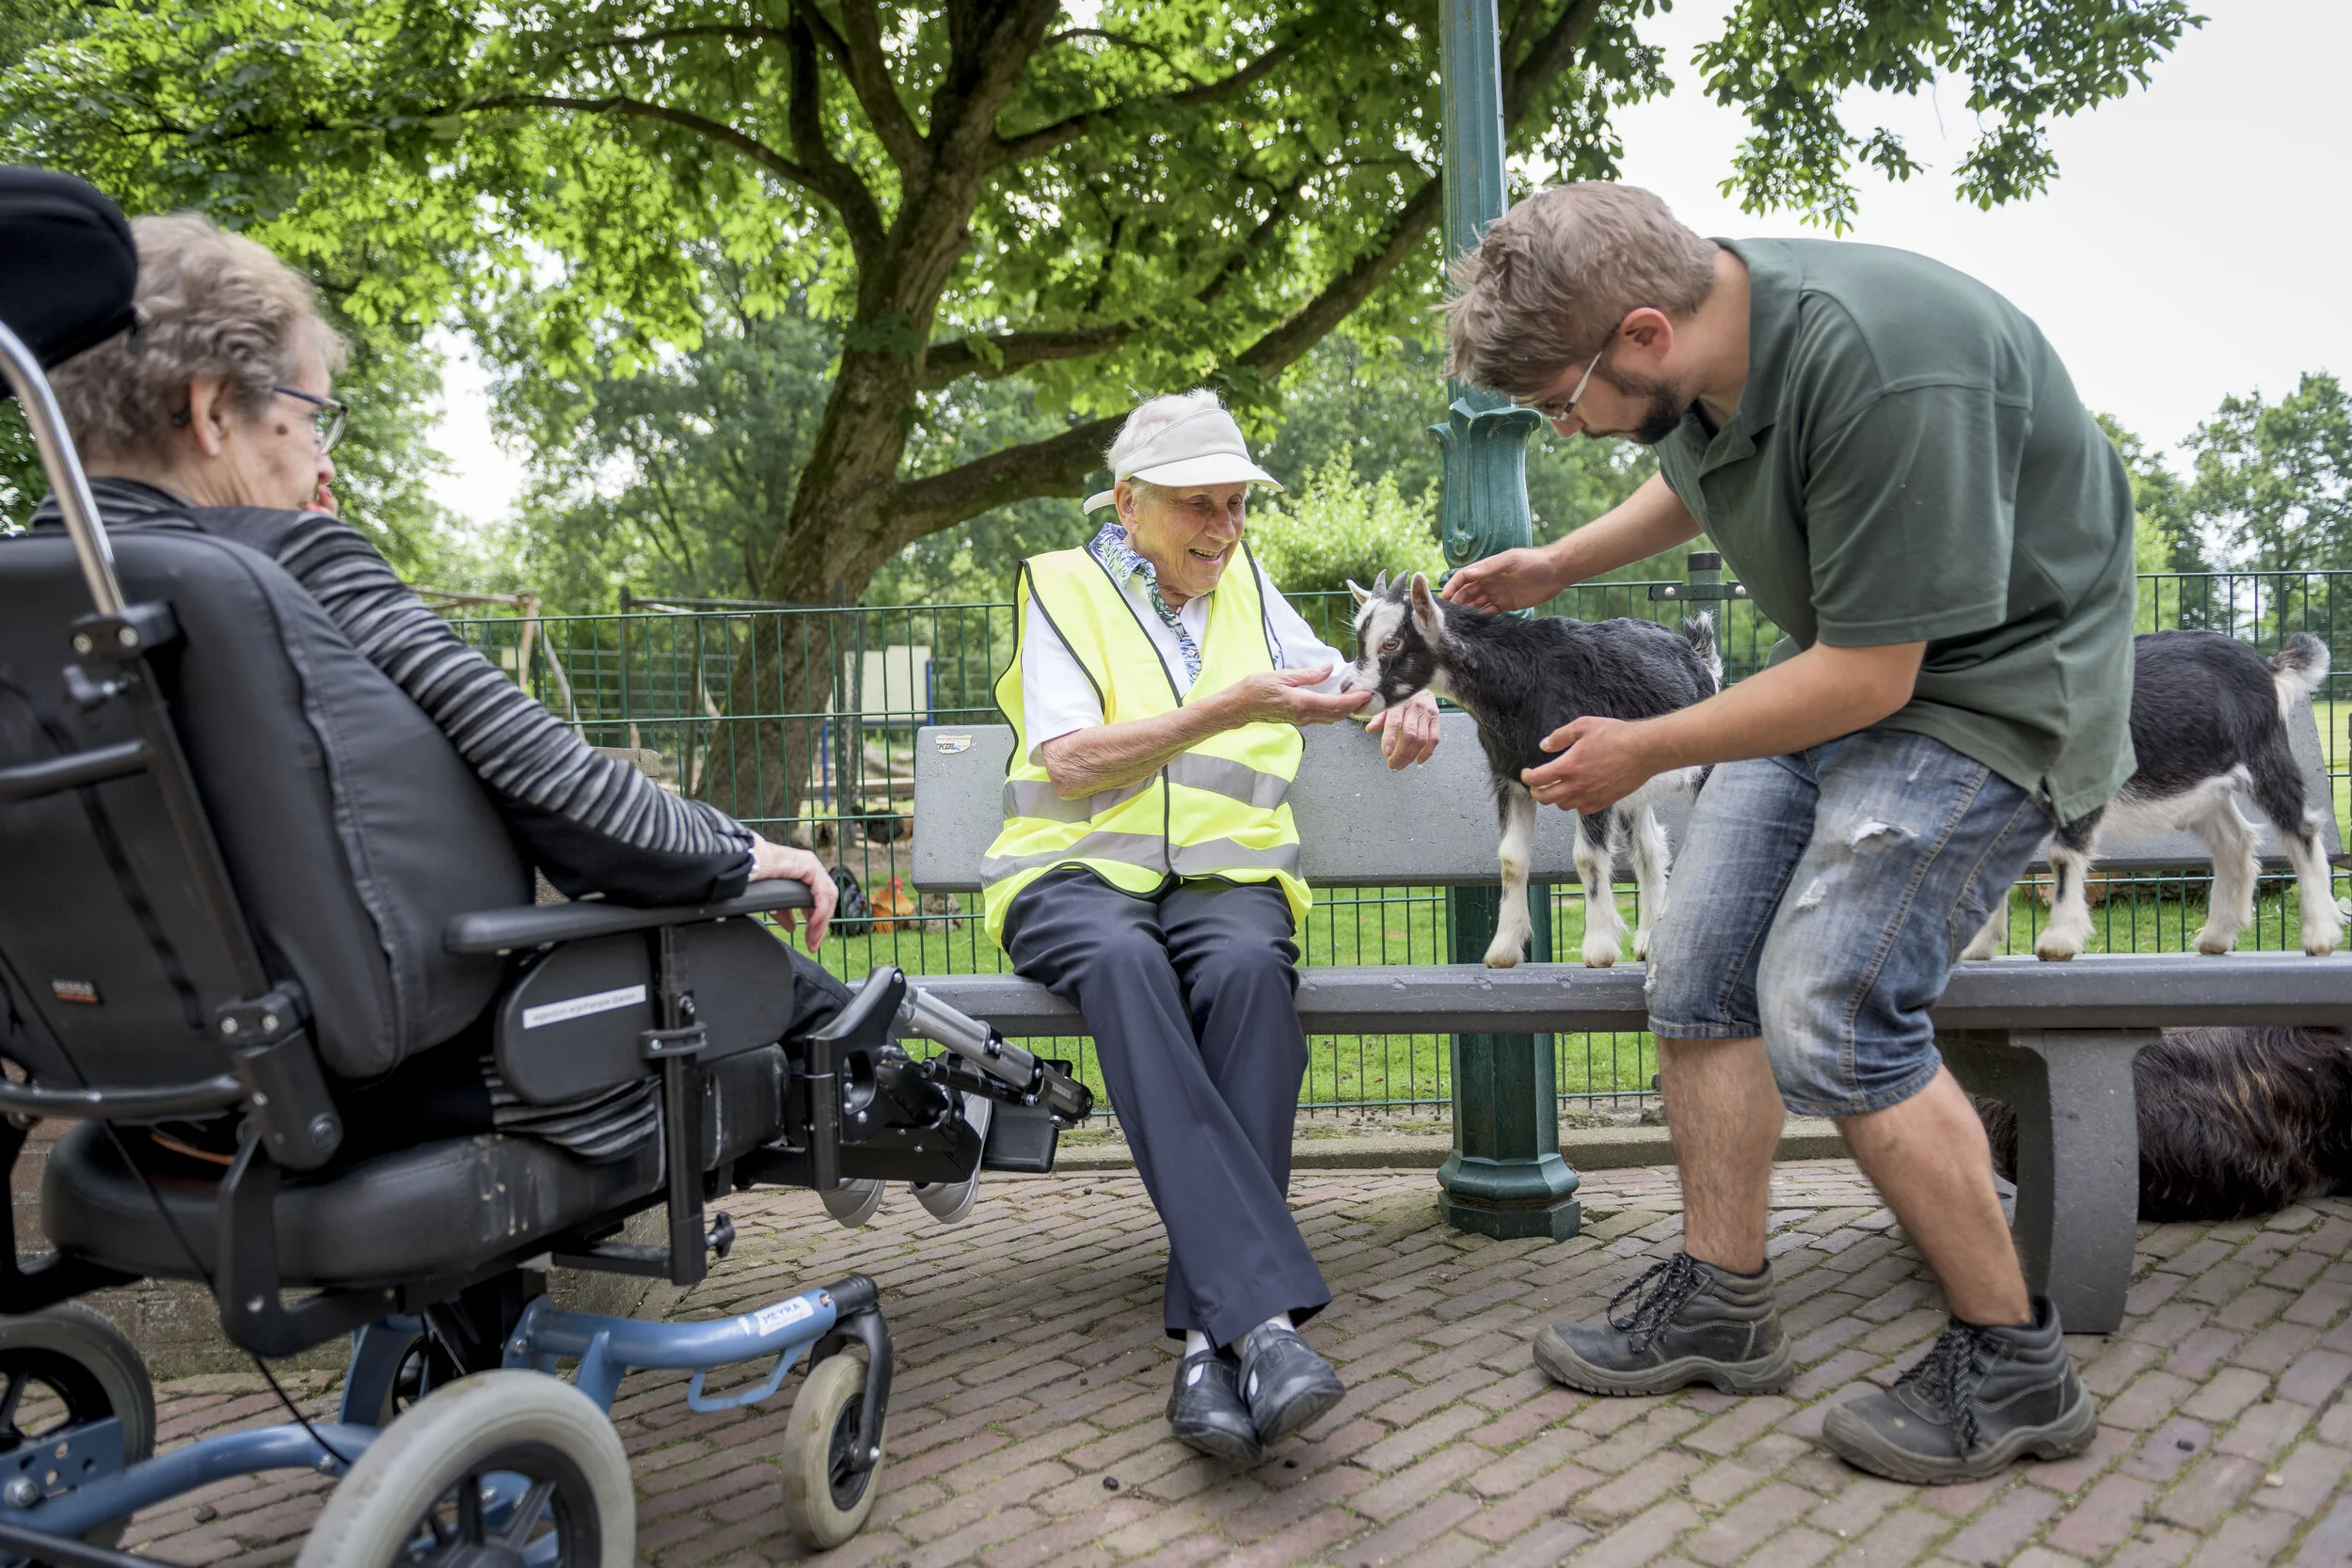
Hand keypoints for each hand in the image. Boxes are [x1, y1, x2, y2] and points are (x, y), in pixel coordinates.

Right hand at [747, 834, 836, 950]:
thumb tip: (792, 927)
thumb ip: (785, 914)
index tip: (812, 942)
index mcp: (806, 874)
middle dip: (821, 925)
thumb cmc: (755, 878)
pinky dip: (820, 910)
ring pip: (828, 897)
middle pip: (827, 900)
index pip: (821, 901)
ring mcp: (812, 865)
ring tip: (812, 937)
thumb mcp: (774, 902)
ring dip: (821, 921)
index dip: (818, 922)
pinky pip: (821, 892)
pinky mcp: (810, 866)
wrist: (745, 866)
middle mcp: (812, 868)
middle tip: (813, 944)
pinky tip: (812, 924)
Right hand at [1219, 664, 1371, 728]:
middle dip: (1355, 707)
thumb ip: (1308, 675)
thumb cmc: (1256, 689)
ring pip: (1331, 719)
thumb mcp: (1282, 676)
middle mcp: (1304, 715)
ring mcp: (1302, 721)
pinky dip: (1334, 712)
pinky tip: (1339, 702)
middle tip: (1369, 696)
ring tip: (1358, 699)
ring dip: (1346, 711)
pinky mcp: (1298, 721)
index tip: (1367, 694)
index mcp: (1302, 703)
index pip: (1336, 704)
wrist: (1239, 706)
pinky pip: (1322, 719)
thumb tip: (1328, 669)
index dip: (1354, 701)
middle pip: (1337, 715)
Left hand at [1366, 690, 1440, 768]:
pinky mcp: (1436, 717)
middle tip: (1392, 765)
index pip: (1395, 722)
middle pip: (1409, 735)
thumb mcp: (1386, 701)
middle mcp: (1414, 707)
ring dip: (1411, 756)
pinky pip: (1434, 739)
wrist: (1420, 680)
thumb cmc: (1400, 694)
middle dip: (1400, 754)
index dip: (1390, 738)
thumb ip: (1379, 716)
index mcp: (1399, 702)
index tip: (1386, 752)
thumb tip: (1370, 729)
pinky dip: (1427, 752)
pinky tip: (1418, 760)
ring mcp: (1427, 713)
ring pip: (1422, 739)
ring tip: (1400, 765)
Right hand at [1439, 545, 1566, 612]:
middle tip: (1448, 614)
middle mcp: (1490, 581)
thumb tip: (1468, 574)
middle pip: (1467, 592)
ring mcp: (1498, 593)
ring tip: (1458, 622)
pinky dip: (1482, 617)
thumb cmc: (1534, 562)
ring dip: (1467, 610)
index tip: (1443, 597)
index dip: (1452, 586)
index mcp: (1488, 568)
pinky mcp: (1507, 604)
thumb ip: (1490, 567)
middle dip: (1457, 601)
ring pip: (1476, 603)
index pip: (1464, 577)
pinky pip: (1490, 612)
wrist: (1557, 572)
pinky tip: (1475, 625)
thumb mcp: (1511, 561)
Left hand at [1521, 715, 1657, 813]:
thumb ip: (1561, 736)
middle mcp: (1577, 785)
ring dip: (1555, 797)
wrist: (1644, 751)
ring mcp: (1590, 796)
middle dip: (1536, 791)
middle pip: (1545, 797)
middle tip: (1537, 784)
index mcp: (1569, 766)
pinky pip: (1581, 810)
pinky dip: (1574, 803)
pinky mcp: (1603, 801)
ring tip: (1557, 787)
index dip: (1527, 777)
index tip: (1526, 773)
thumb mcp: (1584, 725)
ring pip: (1562, 805)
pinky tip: (1577, 793)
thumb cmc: (1617, 735)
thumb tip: (1545, 746)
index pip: (1538, 779)